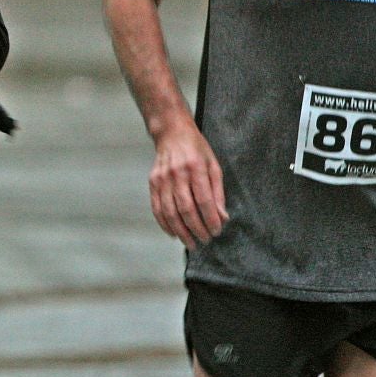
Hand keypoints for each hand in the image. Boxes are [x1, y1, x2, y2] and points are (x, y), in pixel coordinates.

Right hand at [149, 124, 228, 248]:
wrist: (172, 133)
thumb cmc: (197, 149)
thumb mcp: (213, 165)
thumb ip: (218, 192)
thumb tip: (222, 217)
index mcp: (195, 167)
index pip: (204, 200)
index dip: (211, 219)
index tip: (217, 231)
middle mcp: (177, 173)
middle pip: (186, 209)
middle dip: (197, 229)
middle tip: (205, 240)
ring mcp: (162, 178)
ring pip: (170, 212)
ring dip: (181, 231)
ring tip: (191, 243)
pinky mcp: (153, 182)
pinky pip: (157, 208)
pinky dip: (165, 224)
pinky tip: (174, 233)